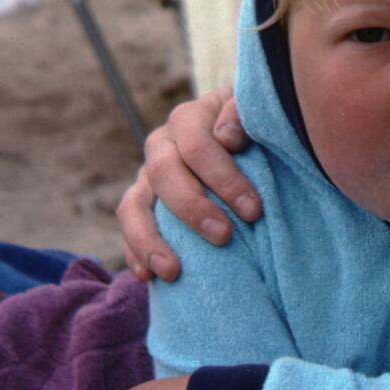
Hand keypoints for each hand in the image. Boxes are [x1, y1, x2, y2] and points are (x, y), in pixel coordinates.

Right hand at [119, 88, 254, 281]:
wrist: (250, 139)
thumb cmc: (260, 129)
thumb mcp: (261, 112)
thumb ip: (245, 114)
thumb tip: (226, 137)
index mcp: (191, 119)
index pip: (197, 146)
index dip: (224, 179)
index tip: (254, 211)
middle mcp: (162, 144)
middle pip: (163, 173)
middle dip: (193, 209)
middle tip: (224, 237)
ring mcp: (147, 175)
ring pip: (132, 205)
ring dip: (149, 240)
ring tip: (172, 271)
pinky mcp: (142, 204)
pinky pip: (128, 230)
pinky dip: (135, 252)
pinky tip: (149, 277)